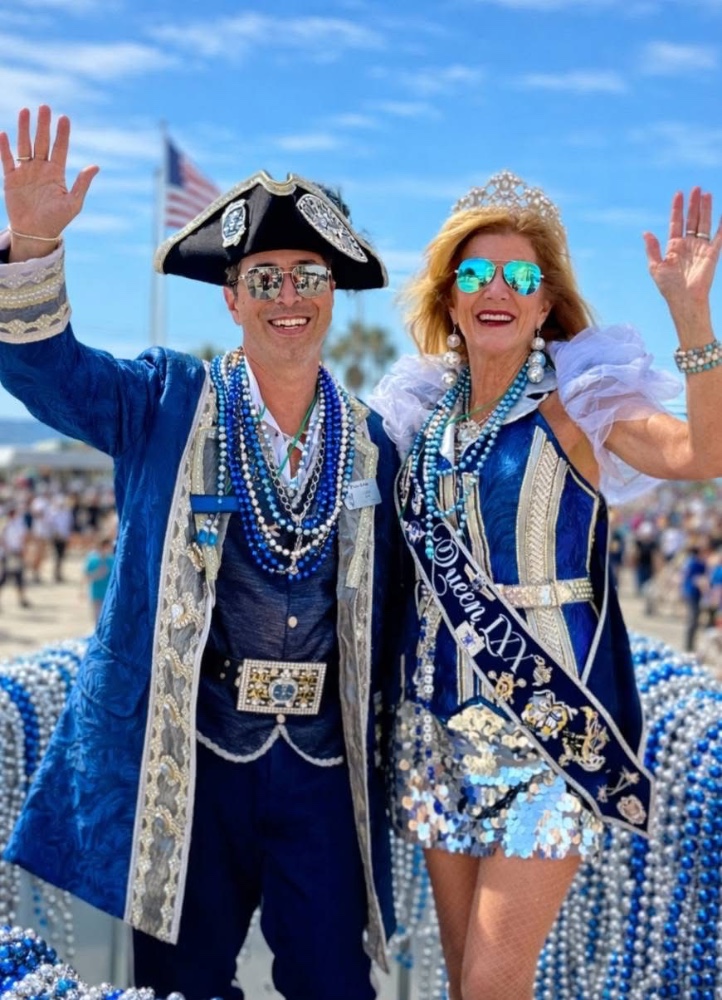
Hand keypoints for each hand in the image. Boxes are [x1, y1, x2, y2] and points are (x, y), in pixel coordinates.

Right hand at [0, 105, 98, 258]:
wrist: (36, 233)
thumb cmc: (57, 220)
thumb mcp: (73, 203)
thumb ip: (82, 184)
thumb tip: (96, 166)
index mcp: (57, 173)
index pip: (60, 148)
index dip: (62, 134)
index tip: (64, 118)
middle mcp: (41, 168)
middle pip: (42, 141)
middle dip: (43, 124)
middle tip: (45, 107)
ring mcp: (26, 172)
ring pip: (24, 145)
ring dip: (24, 128)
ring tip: (25, 111)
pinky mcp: (11, 179)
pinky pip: (6, 159)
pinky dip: (4, 147)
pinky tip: (4, 133)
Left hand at [643, 187, 721, 317]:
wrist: (684, 300)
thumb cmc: (668, 287)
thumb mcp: (655, 267)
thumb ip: (652, 249)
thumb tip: (646, 232)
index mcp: (673, 247)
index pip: (676, 223)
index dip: (677, 209)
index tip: (679, 194)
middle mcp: (688, 245)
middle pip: (691, 219)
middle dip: (693, 204)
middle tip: (696, 188)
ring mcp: (700, 248)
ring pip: (703, 223)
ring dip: (705, 209)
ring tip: (706, 194)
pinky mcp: (712, 254)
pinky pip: (718, 237)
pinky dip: (721, 226)